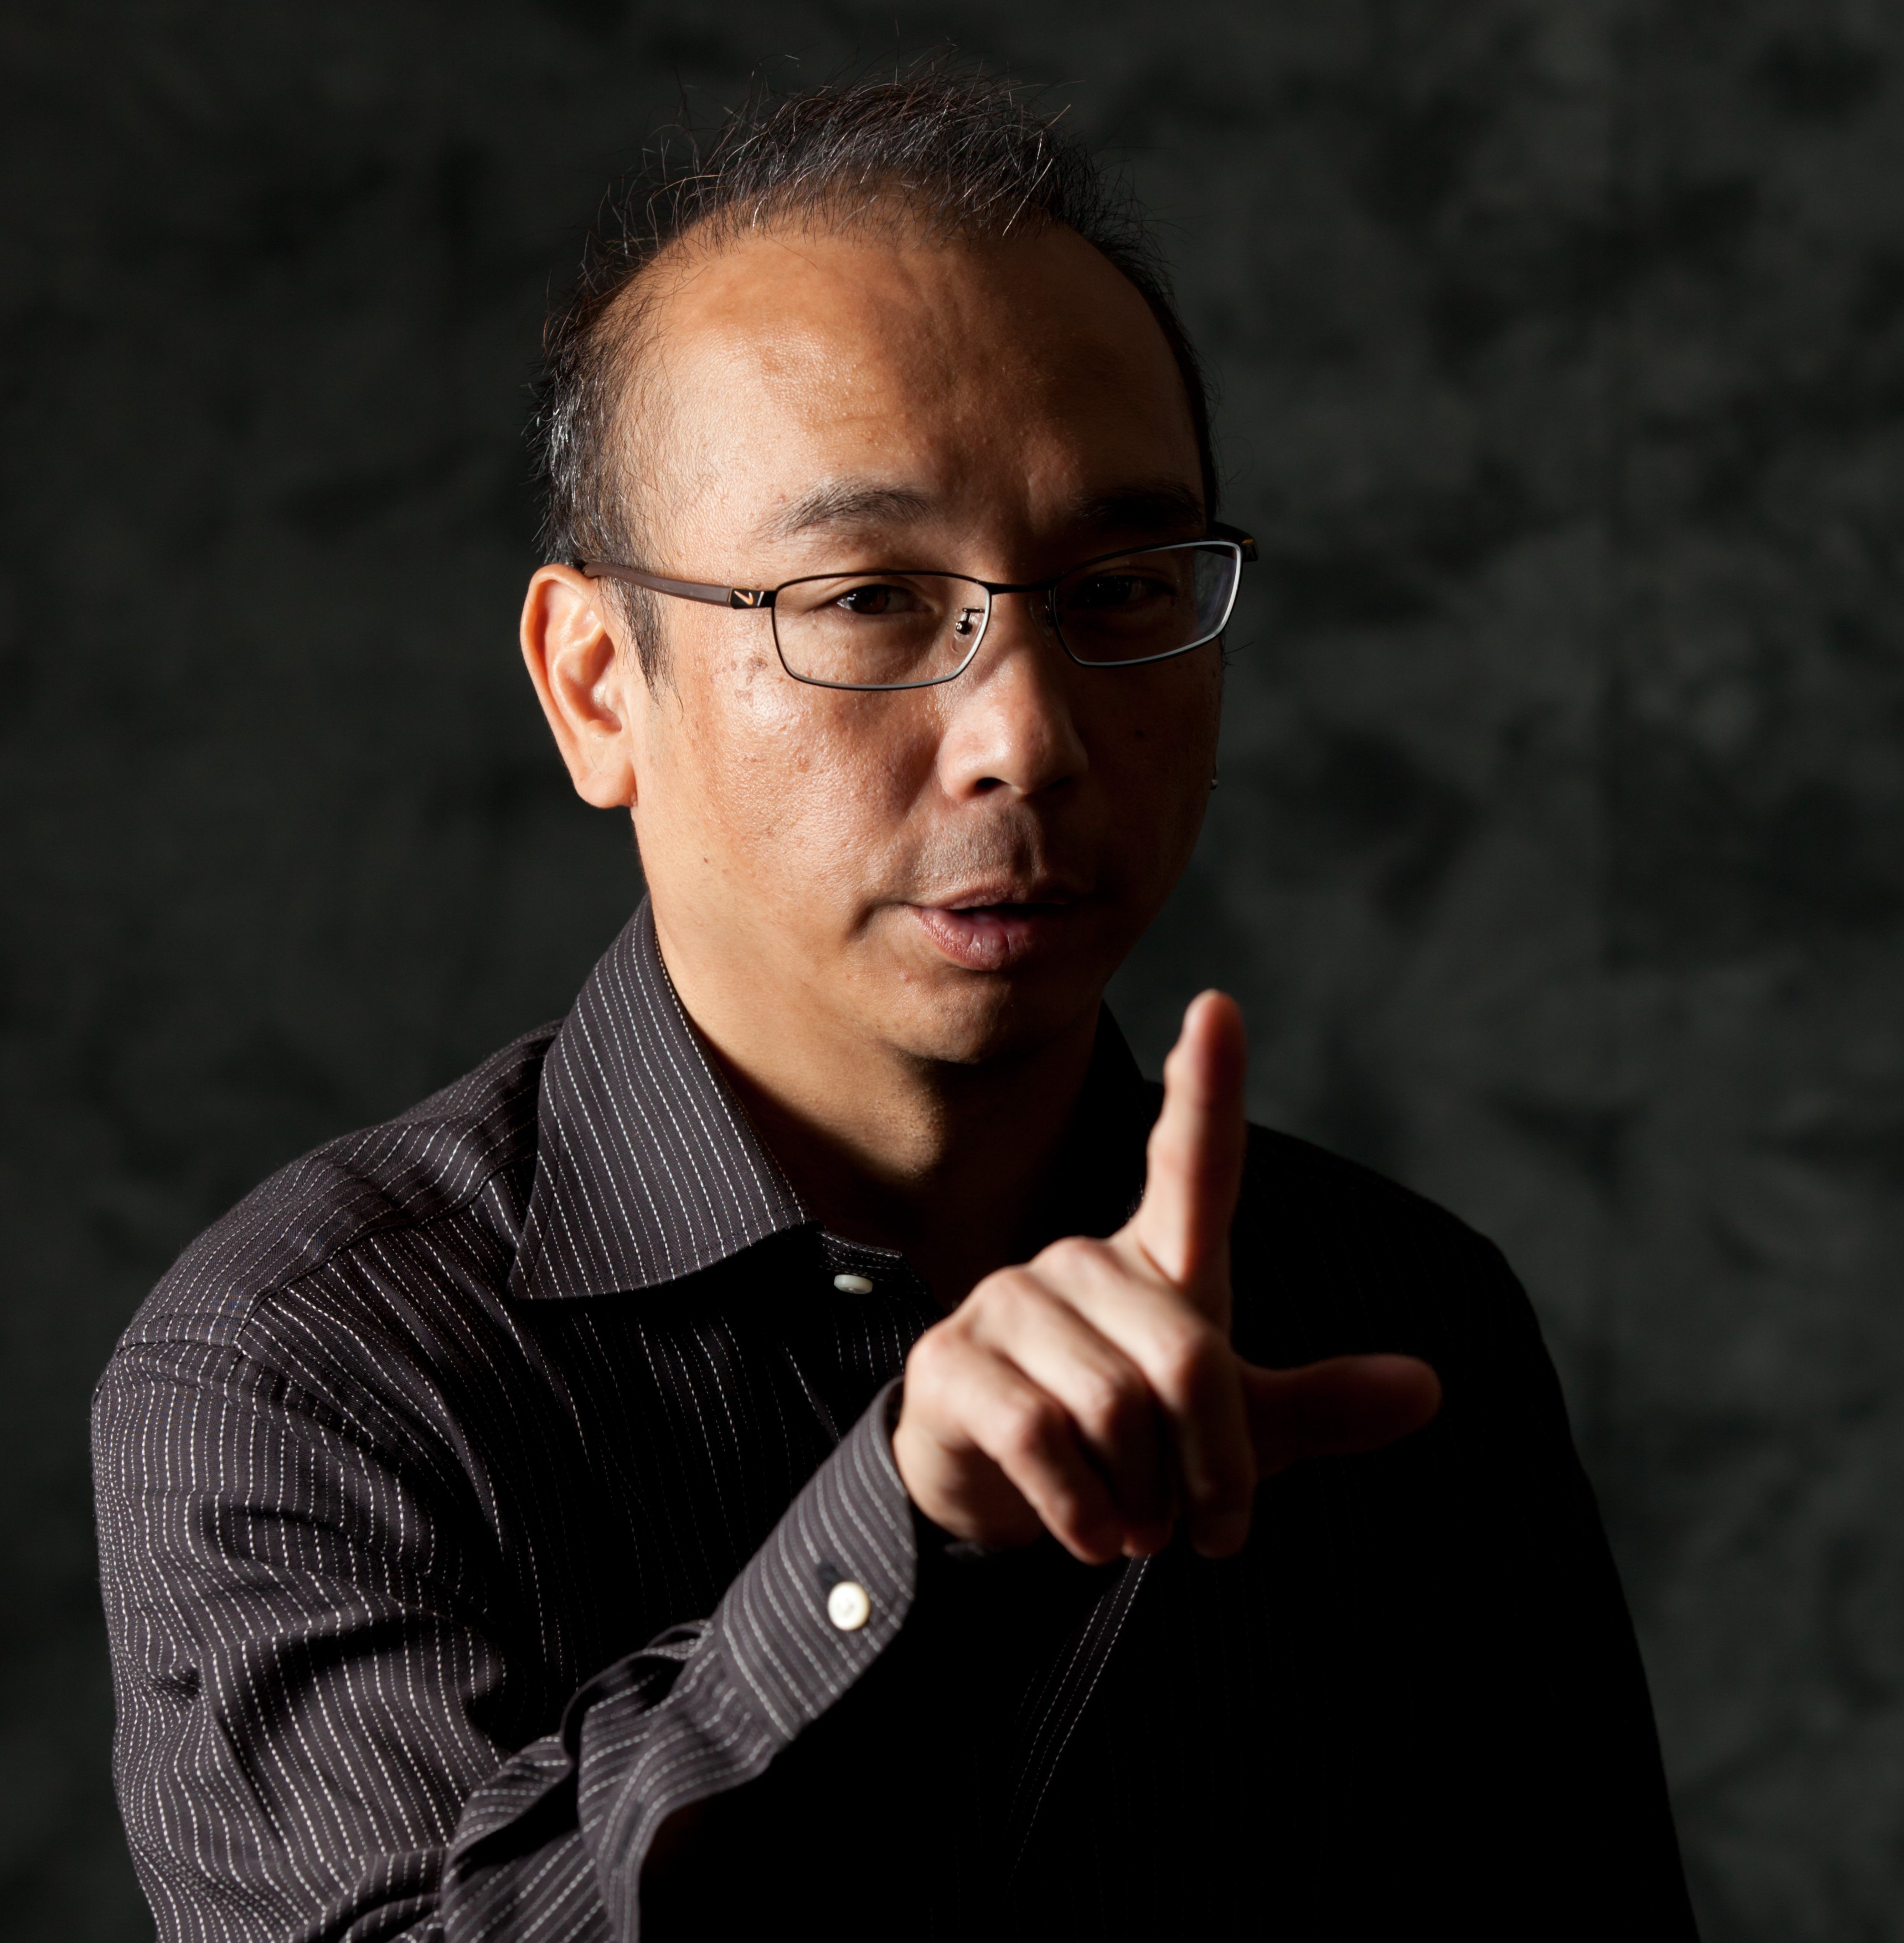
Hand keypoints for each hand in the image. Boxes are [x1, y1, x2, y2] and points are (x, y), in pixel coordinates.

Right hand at [892, 992, 1442, 1562]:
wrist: (994, 1488)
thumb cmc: (1129, 1446)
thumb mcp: (1231, 1432)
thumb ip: (1317, 1406)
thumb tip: (1430, 1388)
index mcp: (1158, 1261)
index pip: (1189, 1161)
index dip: (1206, 1089)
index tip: (1219, 1007)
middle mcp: (1081, 1262)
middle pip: (1184, 1360)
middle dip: (1209, 1470)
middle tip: (1198, 1530)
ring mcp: (1008, 1304)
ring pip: (1114, 1408)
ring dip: (1143, 1503)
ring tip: (1133, 1526)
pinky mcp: (953, 1363)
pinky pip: (1042, 1440)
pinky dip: (1082, 1513)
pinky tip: (1088, 1533)